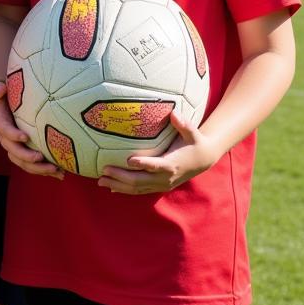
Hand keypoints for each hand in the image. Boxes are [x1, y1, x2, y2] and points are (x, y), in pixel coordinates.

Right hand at [0, 80, 62, 178]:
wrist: (5, 106)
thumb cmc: (5, 97)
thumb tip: (0, 88)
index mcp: (1, 125)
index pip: (4, 131)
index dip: (13, 135)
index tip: (25, 136)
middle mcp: (7, 140)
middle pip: (15, 153)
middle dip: (28, 159)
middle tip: (41, 158)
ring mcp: (16, 149)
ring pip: (25, 164)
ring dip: (40, 169)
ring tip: (56, 170)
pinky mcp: (25, 153)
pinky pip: (34, 166)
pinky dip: (46, 171)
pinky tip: (61, 173)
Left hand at [98, 112, 217, 194]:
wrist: (203, 160)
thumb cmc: (194, 143)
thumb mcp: (192, 132)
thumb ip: (184, 124)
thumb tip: (174, 113)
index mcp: (172, 164)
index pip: (156, 165)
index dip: (143, 164)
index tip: (128, 160)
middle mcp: (165, 177)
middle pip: (141, 180)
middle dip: (121, 177)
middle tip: (104, 170)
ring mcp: (162, 184)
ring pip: (138, 188)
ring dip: (119, 185)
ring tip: (100, 181)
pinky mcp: (159, 186)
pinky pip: (140, 191)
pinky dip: (126, 190)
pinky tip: (112, 188)